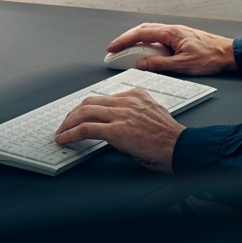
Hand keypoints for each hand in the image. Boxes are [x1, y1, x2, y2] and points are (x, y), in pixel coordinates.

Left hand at [54, 89, 183, 172]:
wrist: (180, 147)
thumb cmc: (169, 138)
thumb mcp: (151, 114)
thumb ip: (134, 113)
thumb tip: (117, 123)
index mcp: (135, 95)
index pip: (102, 98)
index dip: (86, 108)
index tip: (78, 116)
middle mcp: (126, 101)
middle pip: (89, 102)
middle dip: (72, 114)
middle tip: (65, 124)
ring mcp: (121, 114)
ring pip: (84, 113)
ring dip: (68, 124)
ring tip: (61, 133)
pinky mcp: (117, 130)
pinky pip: (86, 129)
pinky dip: (71, 134)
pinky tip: (65, 139)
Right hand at [107, 23, 236, 75]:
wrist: (229, 53)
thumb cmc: (211, 57)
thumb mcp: (183, 66)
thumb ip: (160, 65)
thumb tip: (142, 64)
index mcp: (170, 33)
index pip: (141, 34)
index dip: (123, 40)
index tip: (112, 47)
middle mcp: (172, 30)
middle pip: (142, 30)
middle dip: (125, 39)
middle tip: (114, 50)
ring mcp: (176, 33)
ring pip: (150, 33)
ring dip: (136, 41)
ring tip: (126, 52)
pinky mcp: (180, 39)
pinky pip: (158, 38)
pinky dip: (147, 43)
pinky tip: (146, 52)